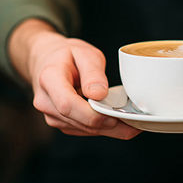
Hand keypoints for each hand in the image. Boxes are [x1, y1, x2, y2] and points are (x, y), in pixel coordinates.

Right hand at [10, 20, 139, 138]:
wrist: (48, 61)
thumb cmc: (67, 55)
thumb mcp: (83, 52)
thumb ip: (92, 72)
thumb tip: (99, 95)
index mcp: (49, 79)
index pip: (67, 104)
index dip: (93, 113)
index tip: (116, 113)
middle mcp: (46, 102)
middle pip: (79, 121)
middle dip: (109, 124)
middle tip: (136, 121)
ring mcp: (52, 116)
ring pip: (84, 129)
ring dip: (109, 129)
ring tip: (133, 122)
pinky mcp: (62, 123)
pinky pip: (85, 130)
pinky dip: (104, 128)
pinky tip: (120, 122)